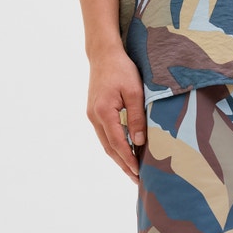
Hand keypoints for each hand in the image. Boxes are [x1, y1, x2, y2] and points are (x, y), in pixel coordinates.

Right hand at [86, 46, 145, 183]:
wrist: (103, 53)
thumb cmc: (121, 69)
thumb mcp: (135, 92)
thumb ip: (136, 118)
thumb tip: (139, 142)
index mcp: (104, 112)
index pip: (117, 143)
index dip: (128, 160)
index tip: (139, 172)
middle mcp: (94, 117)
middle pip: (109, 148)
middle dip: (123, 165)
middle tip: (137, 179)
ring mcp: (92, 115)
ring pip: (106, 144)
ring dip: (119, 158)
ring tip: (132, 171)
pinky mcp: (94, 113)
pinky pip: (105, 135)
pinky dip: (115, 147)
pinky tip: (125, 153)